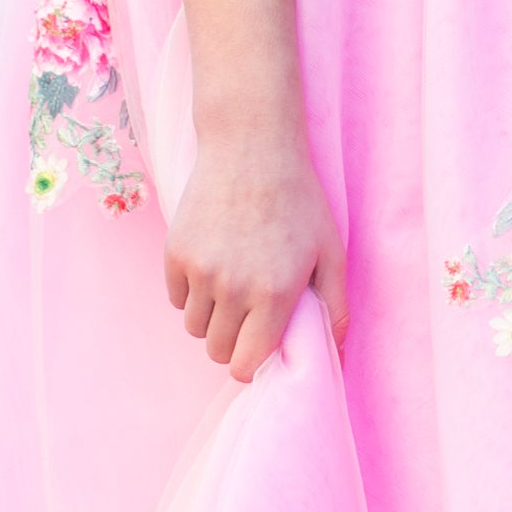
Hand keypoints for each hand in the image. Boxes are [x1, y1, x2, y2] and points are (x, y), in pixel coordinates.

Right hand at [164, 125, 345, 383]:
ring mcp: (199, 270)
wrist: (251, 146)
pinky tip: (213, 261)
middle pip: (217, 350)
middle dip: (232, 340)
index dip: (250, 363)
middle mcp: (232, 288)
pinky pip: (177, 297)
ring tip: (231, 283)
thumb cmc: (299, 199)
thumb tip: (336, 357)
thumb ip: (336, 308)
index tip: (257, 346)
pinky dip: (191, 291)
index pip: (244, 365)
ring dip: (211, 316)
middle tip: (247, 311)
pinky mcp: (175, 253)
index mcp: (274, 294)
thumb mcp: (330, 251)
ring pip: (195, 327)